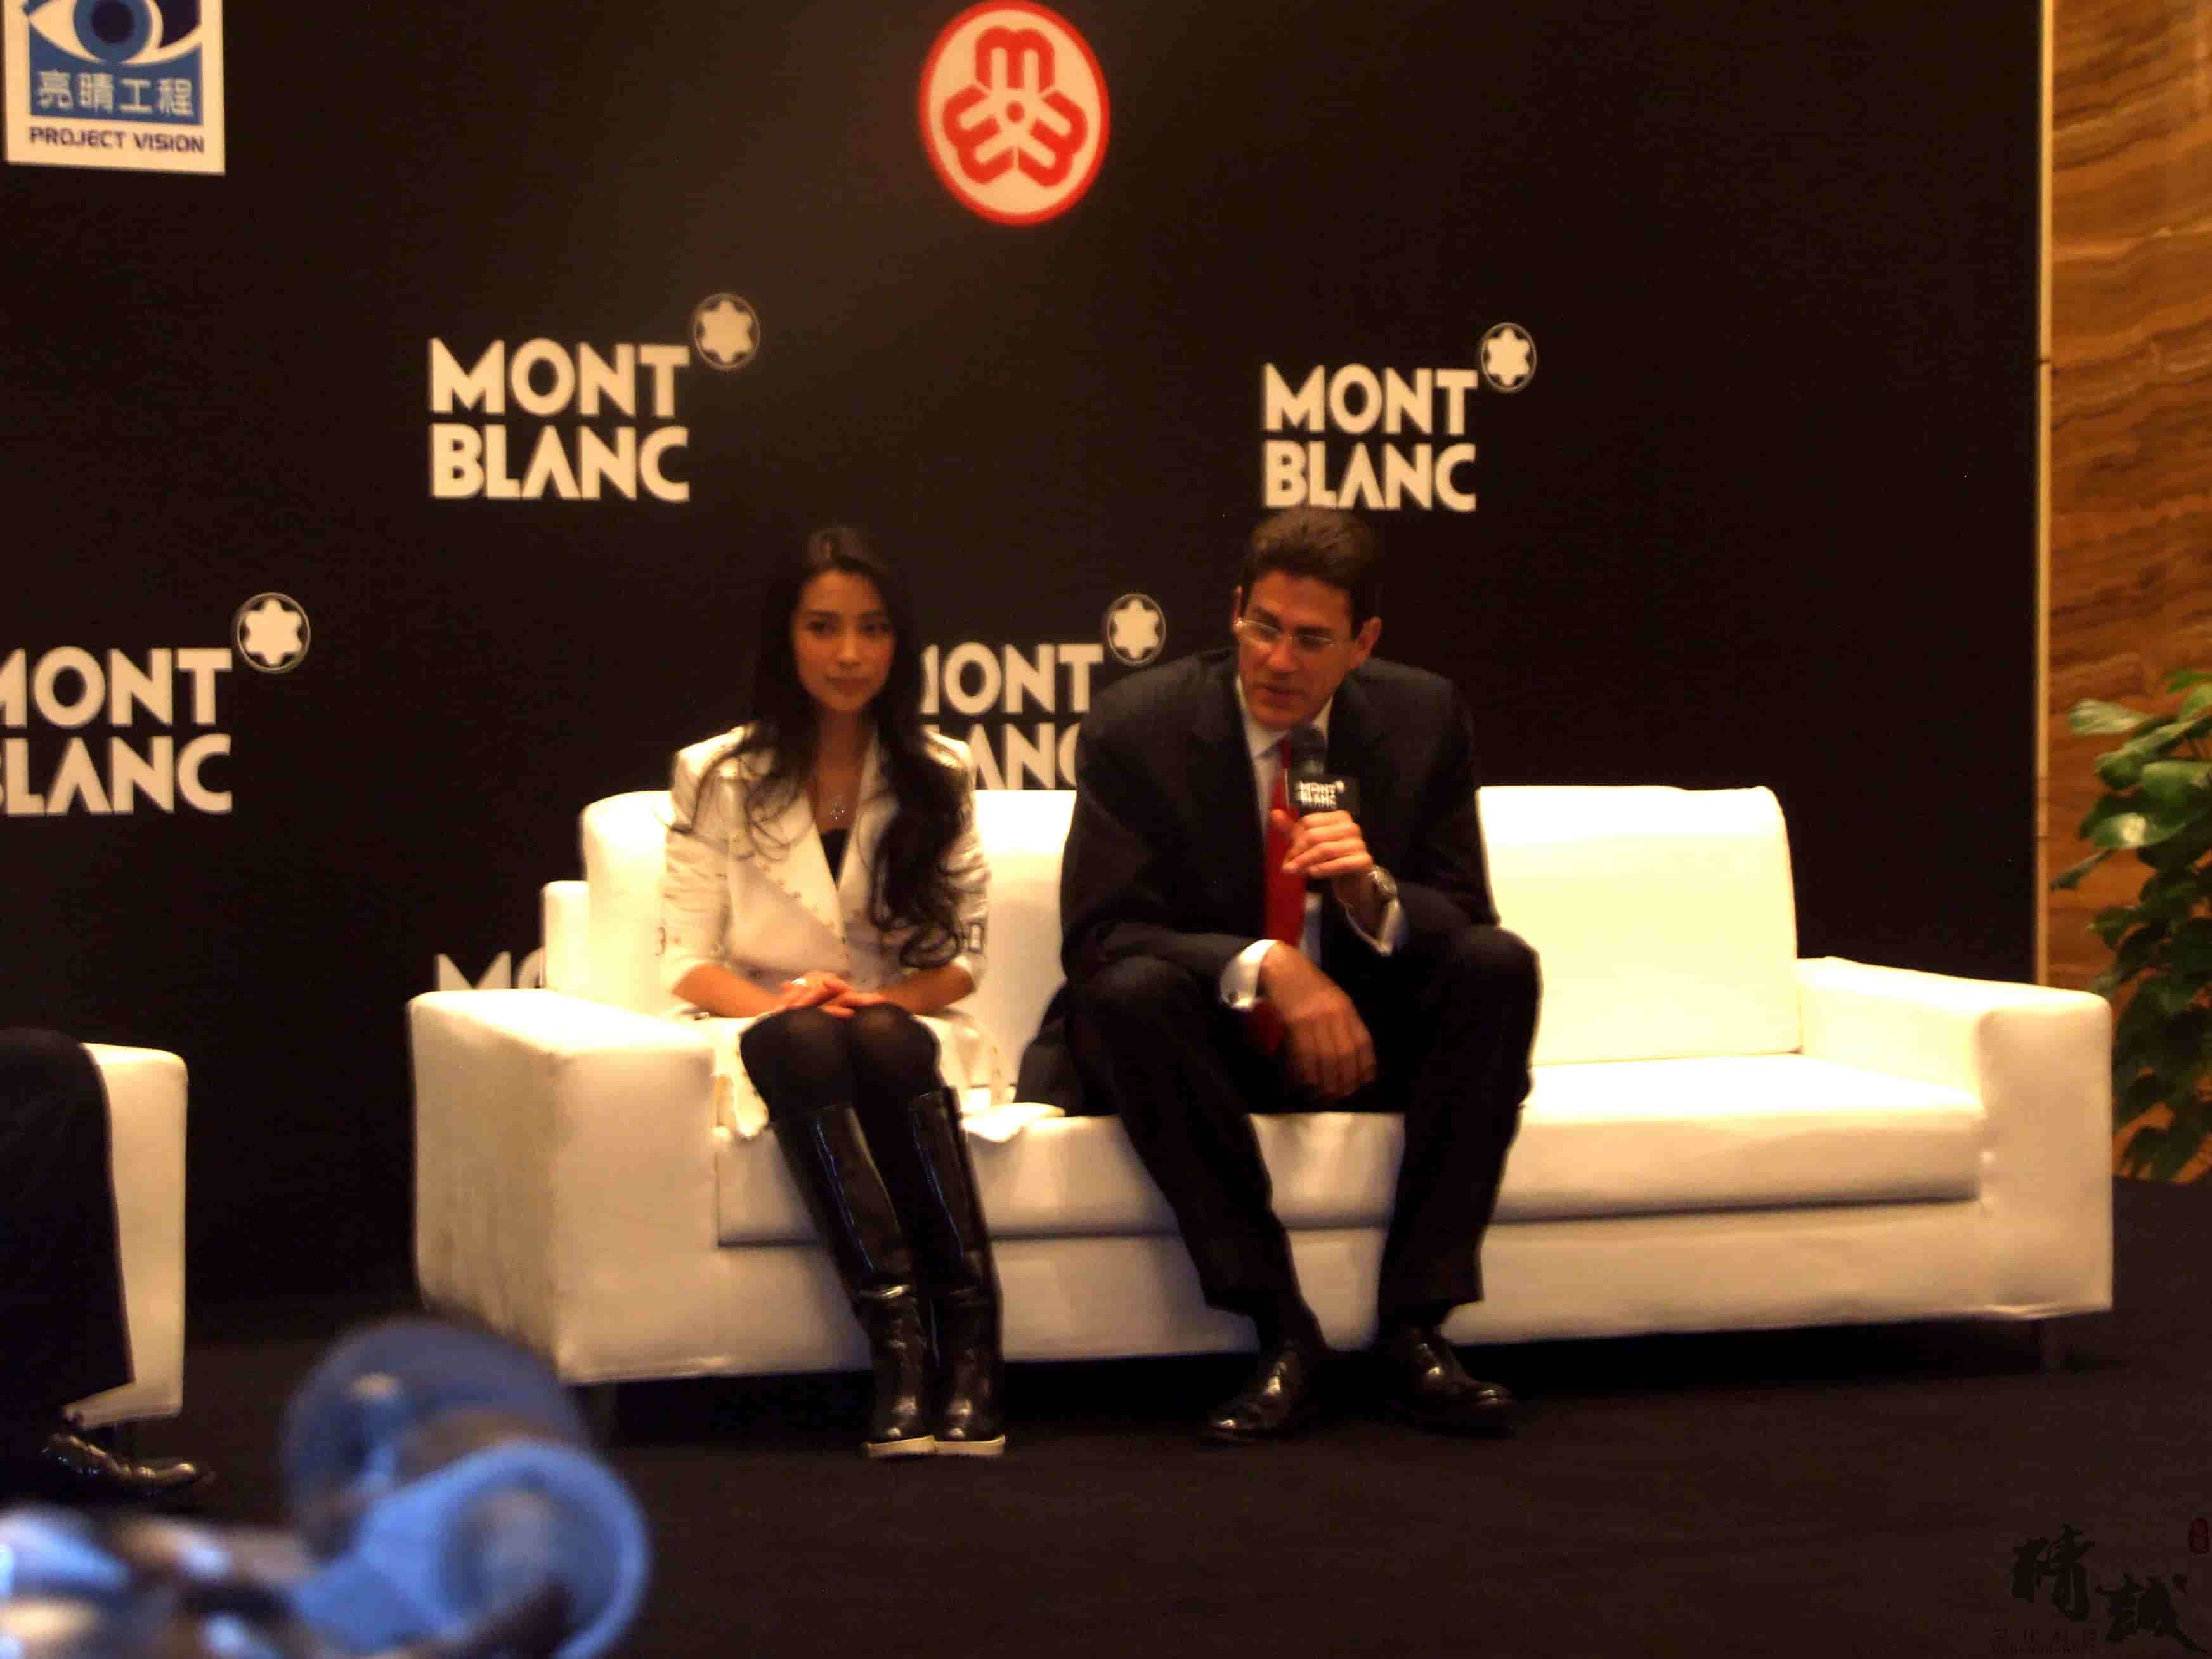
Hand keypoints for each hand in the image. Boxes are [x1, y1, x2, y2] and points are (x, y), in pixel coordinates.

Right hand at [1258, 945, 1376, 1100]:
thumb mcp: (1331, 998)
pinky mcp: (1295, 1021)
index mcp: (1346, 1008)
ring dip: (1321, 1083)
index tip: (1359, 1085)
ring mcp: (1315, 1018)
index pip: (1363, 1044)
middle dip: (1342, 1083)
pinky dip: (1302, 1073)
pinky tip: (1299, 1082)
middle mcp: (1335, 1014)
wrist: (1278, 963)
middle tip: (1335, 1097)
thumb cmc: (1303, 982)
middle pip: (1345, 1057)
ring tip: (1318, 1096)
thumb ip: (1340, 1022)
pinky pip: (1302, 1055)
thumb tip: (1344, 1056)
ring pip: (1324, 1060)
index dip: (1364, 1069)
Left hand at [1270, 807, 1382, 930]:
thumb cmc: (1330, 858)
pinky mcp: (1364, 860)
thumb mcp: (1309, 843)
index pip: (1309, 823)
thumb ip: (1292, 829)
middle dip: (1298, 853)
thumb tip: (1274, 813)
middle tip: (1287, 868)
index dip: (1294, 840)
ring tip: (1296, 872)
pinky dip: (1325, 869)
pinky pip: (1341, 863)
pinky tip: (1313, 873)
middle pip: (1315, 836)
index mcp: (1338, 817)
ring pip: (1325, 849)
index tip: (1288, 856)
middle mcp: (1351, 827)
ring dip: (1306, 862)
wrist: (1353, 881)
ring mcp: (1359, 843)